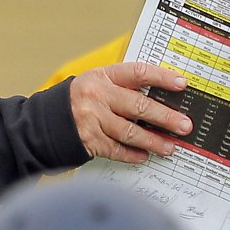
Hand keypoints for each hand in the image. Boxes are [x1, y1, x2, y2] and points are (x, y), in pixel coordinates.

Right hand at [69, 62, 191, 161]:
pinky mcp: (88, 140)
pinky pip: (116, 149)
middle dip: (165, 118)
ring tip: (169, 147)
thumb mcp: (97, 84)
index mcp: (102, 77)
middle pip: (138, 106)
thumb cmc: (79, 101)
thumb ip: (123, 87)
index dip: (162, 77)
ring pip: (130, 132)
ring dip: (153, 141)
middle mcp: (97, 96)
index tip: (182, 84)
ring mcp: (92, 119)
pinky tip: (145, 156)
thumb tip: (161, 98)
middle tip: (184, 126)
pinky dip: (132, 154)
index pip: (137, 73)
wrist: (46, 120)